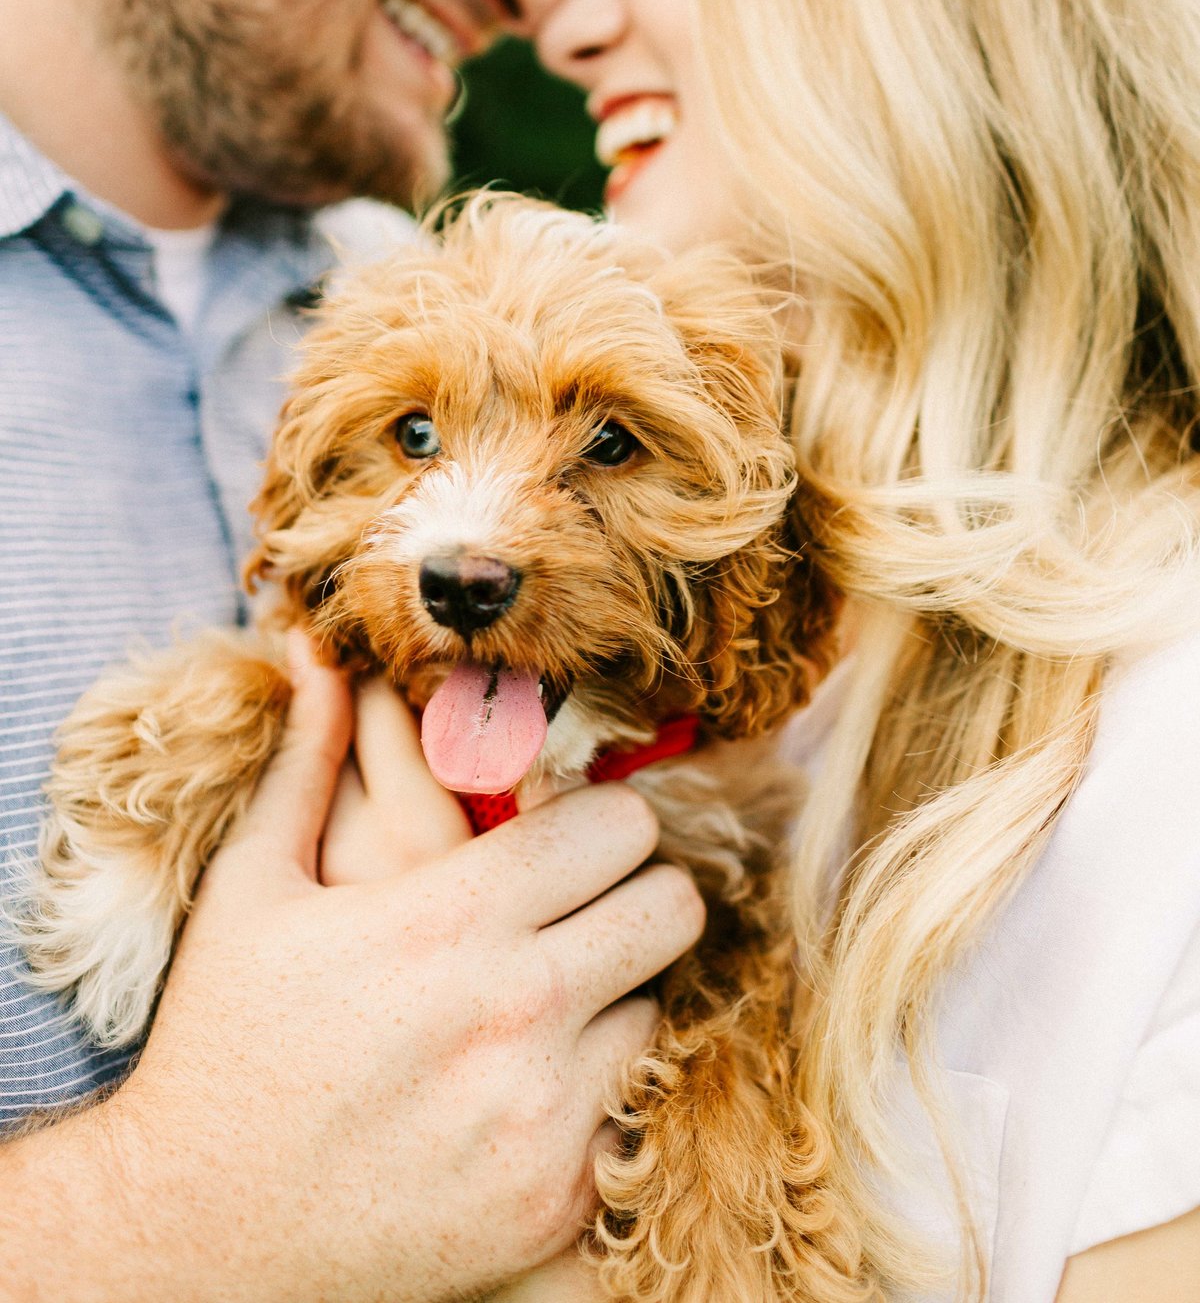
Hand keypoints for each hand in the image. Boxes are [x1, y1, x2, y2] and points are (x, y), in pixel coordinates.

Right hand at [0, 639, 704, 1302]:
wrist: (199, 1224)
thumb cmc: (225, 1039)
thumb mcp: (253, 887)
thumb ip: (309, 761)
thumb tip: (321, 653)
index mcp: (451, 913)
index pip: (619, 825)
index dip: (604, 818)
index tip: (577, 833)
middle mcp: (517, 1006)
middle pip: (671, 906)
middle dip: (636, 892)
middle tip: (590, 903)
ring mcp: (544, 1110)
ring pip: (659, 1005)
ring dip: (616, 993)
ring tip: (547, 996)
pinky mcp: (555, 1195)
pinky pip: (633, 1108)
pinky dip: (596, 1090)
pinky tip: (528, 1082)